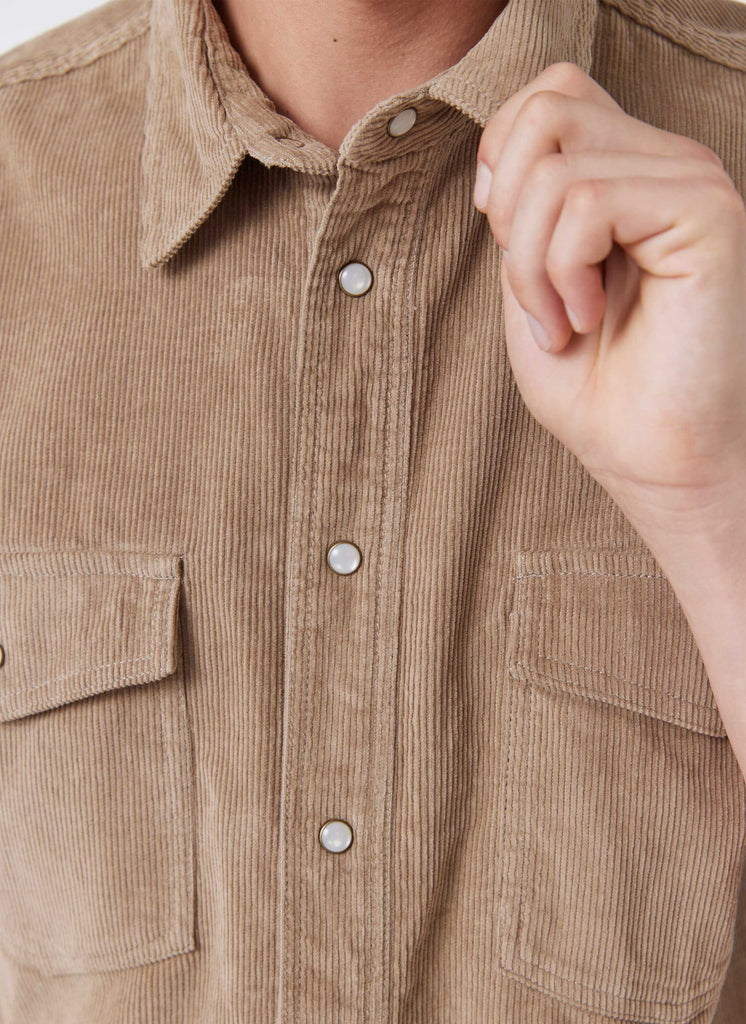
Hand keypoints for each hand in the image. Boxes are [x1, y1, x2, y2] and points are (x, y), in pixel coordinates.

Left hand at [474, 62, 745, 538]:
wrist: (650, 459)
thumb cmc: (595, 387)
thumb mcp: (530, 283)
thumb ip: (521, 211)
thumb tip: (499, 161)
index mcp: (628, 173)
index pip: (552, 91)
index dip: (501, 154)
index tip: (503, 236)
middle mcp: (665, 164)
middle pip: (546, 109)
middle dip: (508, 212)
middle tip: (534, 291)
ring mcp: (690, 183)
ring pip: (556, 166)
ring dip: (531, 264)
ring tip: (563, 322)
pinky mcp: (706, 213)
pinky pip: (587, 202)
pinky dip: (561, 272)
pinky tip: (588, 318)